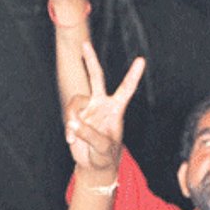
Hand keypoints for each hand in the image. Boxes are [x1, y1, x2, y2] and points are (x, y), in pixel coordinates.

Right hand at [65, 42, 144, 174]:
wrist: (94, 164)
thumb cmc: (105, 155)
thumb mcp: (102, 147)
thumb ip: (90, 135)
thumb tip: (74, 123)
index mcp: (116, 109)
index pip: (126, 89)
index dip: (133, 75)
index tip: (141, 60)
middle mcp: (102, 104)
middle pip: (96, 77)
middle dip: (90, 61)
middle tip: (84, 44)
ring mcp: (88, 109)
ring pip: (76, 100)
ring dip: (72, 117)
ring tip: (73, 135)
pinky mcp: (76, 117)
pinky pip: (69, 114)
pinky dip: (68, 128)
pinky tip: (71, 140)